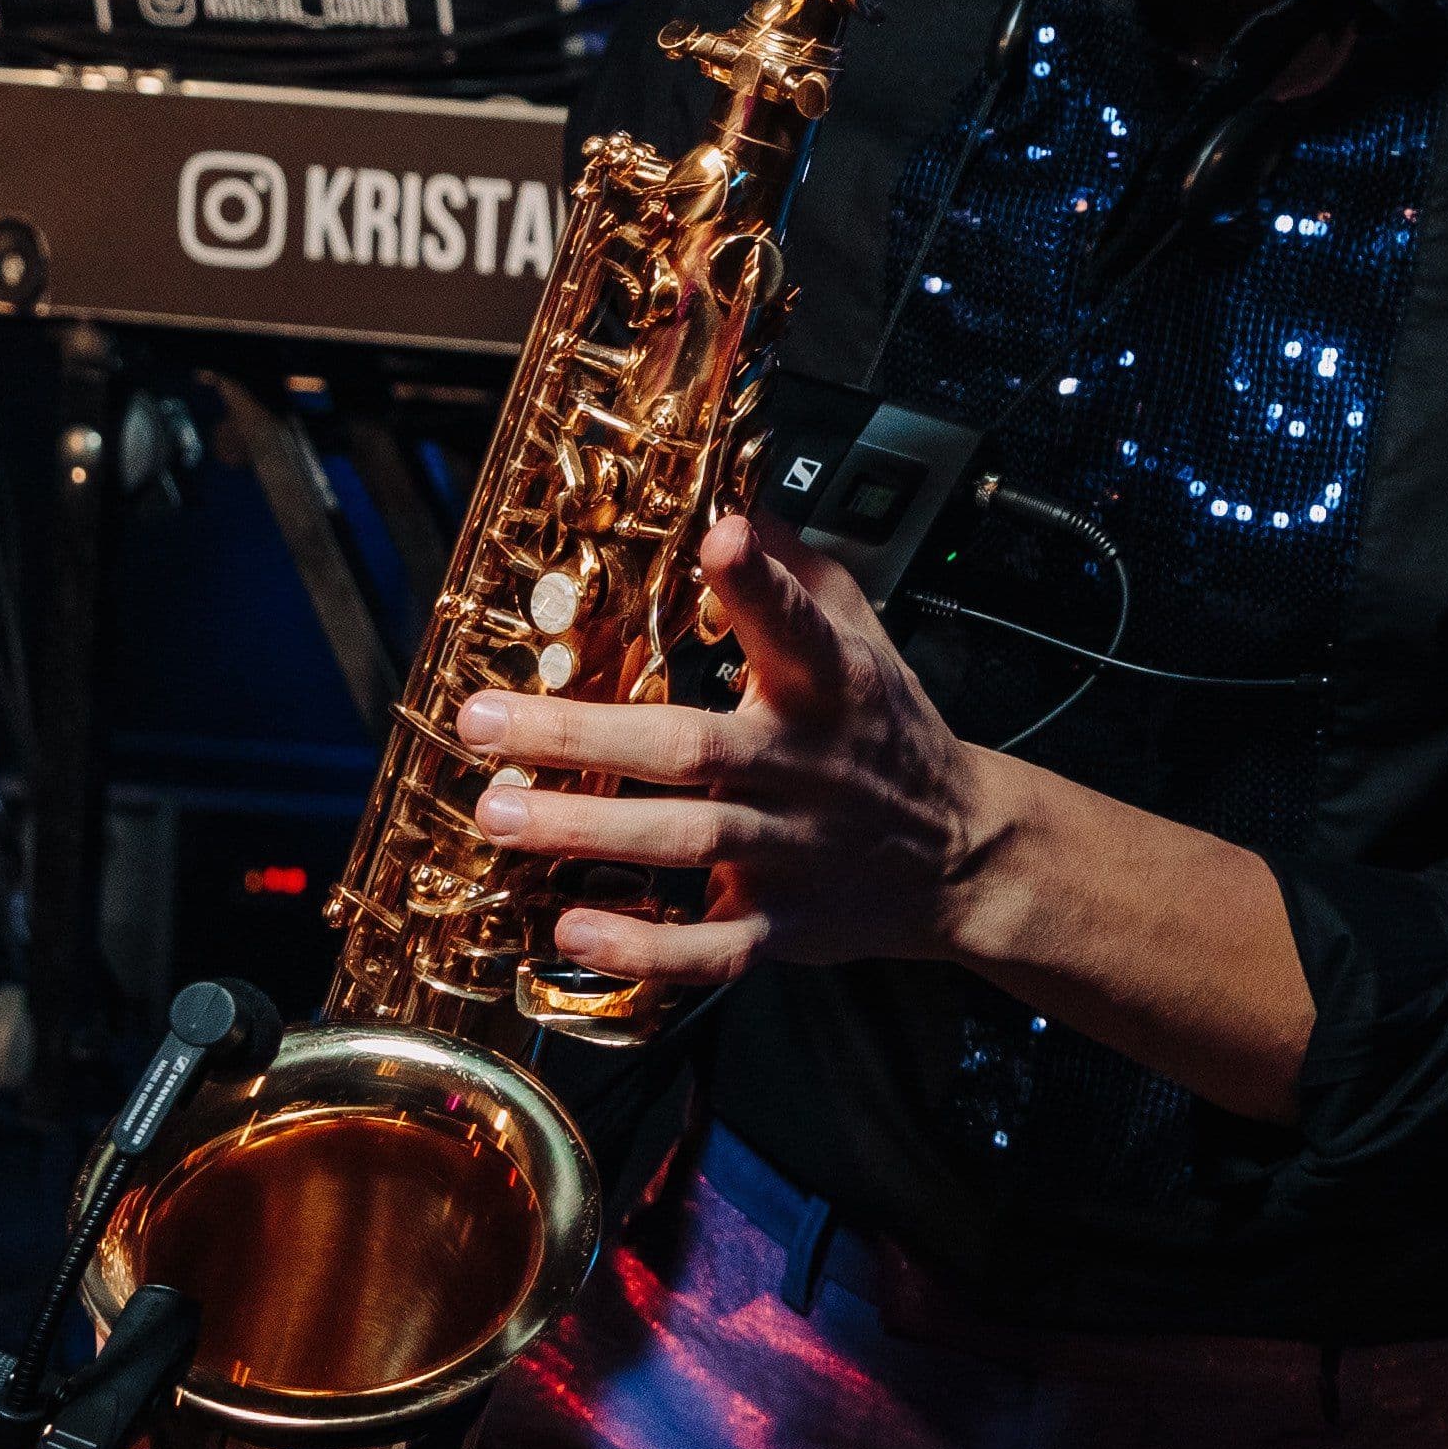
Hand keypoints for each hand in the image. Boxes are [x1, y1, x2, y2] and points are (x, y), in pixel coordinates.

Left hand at [460, 513, 1000, 985]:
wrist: (962, 855)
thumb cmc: (891, 736)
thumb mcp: (868, 641)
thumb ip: (801, 574)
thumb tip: (735, 499)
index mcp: (834, 687)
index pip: (799, 626)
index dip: (759, 584)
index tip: (721, 537)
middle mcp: (809, 767)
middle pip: (692, 748)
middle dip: (581, 737)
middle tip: (485, 722)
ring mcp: (795, 849)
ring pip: (686, 839)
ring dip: (585, 830)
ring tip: (497, 814)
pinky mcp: (783, 922)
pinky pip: (711, 946)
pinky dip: (643, 948)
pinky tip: (573, 930)